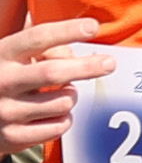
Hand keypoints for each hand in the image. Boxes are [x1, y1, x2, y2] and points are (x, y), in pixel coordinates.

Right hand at [0, 13, 110, 152]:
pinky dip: (64, 119)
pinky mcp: (13, 135)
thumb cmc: (2, 76)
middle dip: (86, 67)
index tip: (93, 27)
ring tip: (62, 92)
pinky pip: (59, 126)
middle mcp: (1, 81)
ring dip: (72, 96)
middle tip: (109, 63)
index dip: (67, 31)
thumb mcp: (10, 53)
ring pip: (63, 102)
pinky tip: (53, 113)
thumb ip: (39, 42)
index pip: (37, 38)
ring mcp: (6, 110)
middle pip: (53, 73)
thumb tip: (76, 39)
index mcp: (1, 54)